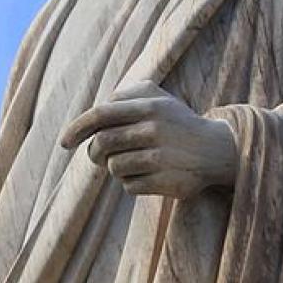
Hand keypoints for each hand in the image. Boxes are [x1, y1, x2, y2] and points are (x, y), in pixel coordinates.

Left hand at [60, 80, 237, 198]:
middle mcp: (154, 130)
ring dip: (116, 168)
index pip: (100, 115)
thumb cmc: (178, 123)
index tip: (64, 142)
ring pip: (114, 167)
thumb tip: (93, 114)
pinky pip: (129, 186)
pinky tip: (149, 176)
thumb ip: (126, 96)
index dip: (77, 128)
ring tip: (134, 163)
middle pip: (101, 144)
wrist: (218, 150)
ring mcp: (161, 157)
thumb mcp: (158, 99)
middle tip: (99, 156)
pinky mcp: (166, 182)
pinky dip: (132, 183)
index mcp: (149, 107)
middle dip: (94, 153)